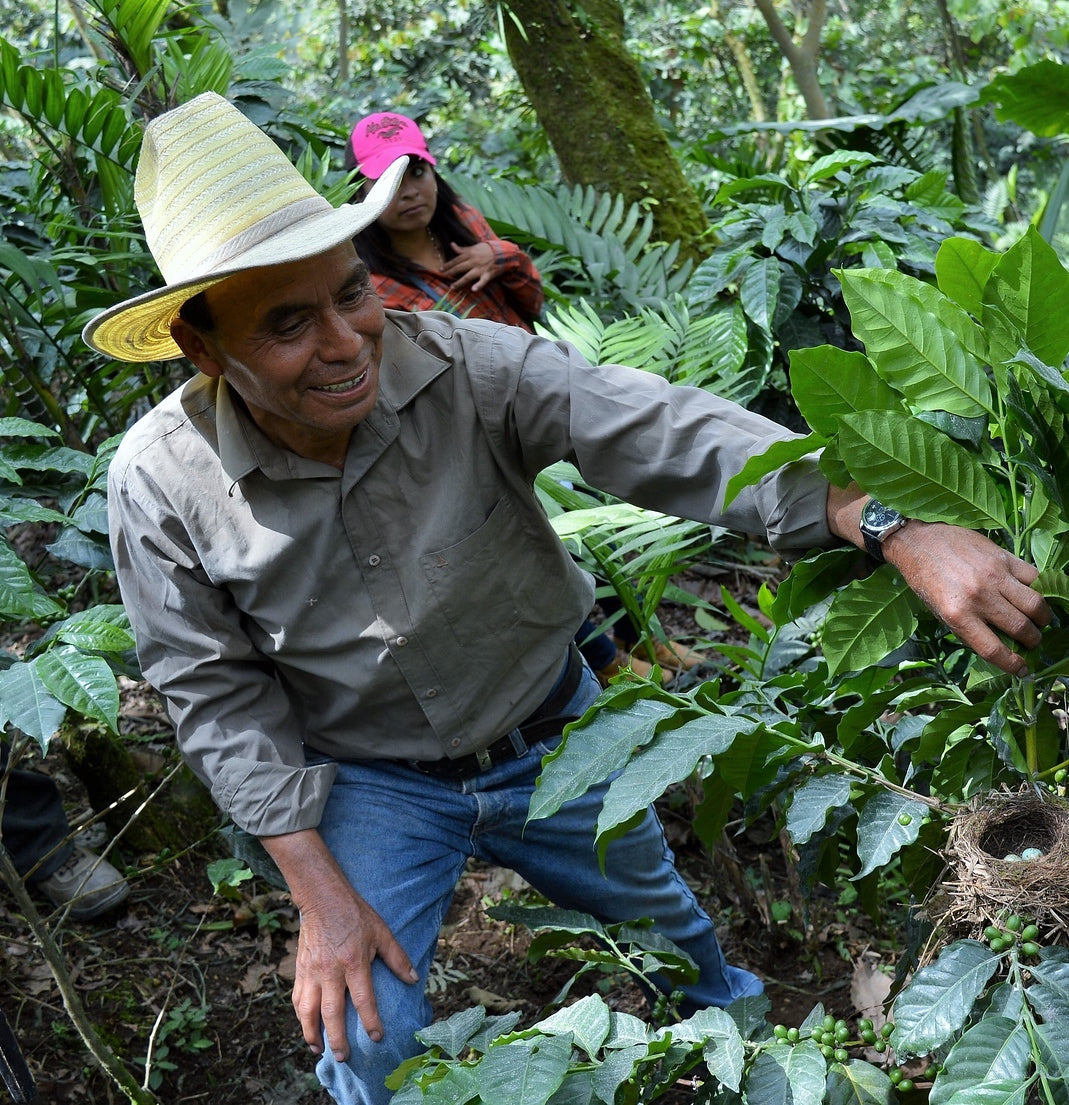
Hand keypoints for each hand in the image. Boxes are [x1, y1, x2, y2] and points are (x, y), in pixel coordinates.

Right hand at [260, 829, 417, 1060]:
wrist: (322, 898)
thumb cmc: (355, 914)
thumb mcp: (381, 932)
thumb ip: (397, 957)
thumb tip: (413, 979)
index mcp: (354, 962)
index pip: (364, 1000)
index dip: (371, 1022)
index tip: (376, 1038)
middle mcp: (331, 971)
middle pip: (332, 1014)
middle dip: (338, 1039)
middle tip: (344, 1057)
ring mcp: (312, 972)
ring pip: (308, 1011)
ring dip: (312, 1033)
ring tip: (320, 1048)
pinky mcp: (300, 969)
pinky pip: (297, 999)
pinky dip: (301, 1016)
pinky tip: (306, 1025)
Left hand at [442, 241, 496, 292]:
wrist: (503, 251)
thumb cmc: (488, 249)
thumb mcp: (474, 246)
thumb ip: (462, 249)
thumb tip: (452, 244)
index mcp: (470, 254)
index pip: (457, 260)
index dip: (448, 264)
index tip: (440, 269)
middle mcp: (474, 261)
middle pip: (460, 267)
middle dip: (450, 272)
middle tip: (442, 276)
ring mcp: (481, 268)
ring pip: (468, 275)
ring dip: (460, 281)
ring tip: (452, 287)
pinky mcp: (488, 274)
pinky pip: (483, 281)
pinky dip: (478, 285)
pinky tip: (473, 290)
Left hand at [827, 486, 1050, 675]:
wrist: (918, 541)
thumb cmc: (925, 580)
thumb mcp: (938, 611)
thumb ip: (967, 628)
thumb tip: (999, 646)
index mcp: (957, 616)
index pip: (994, 649)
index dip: (1013, 665)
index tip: (1022, 669)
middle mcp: (978, 597)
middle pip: (1021, 628)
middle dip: (1032, 640)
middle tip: (1032, 641)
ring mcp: (993, 576)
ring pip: (1035, 603)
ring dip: (1042, 618)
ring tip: (1039, 621)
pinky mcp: (1002, 557)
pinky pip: (1033, 576)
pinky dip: (1037, 588)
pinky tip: (1031, 594)